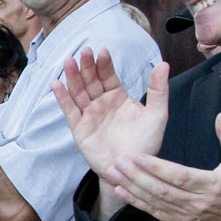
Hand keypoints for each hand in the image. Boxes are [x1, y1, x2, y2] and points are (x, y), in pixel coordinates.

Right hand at [54, 52, 169, 187]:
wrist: (133, 168)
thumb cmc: (146, 143)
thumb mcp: (157, 114)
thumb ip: (158, 90)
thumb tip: (163, 64)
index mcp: (118, 97)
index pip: (108, 76)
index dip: (104, 64)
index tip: (102, 51)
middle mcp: (101, 103)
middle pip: (90, 80)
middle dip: (87, 66)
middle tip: (84, 52)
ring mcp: (89, 115)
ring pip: (78, 92)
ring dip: (72, 77)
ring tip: (68, 62)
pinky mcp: (79, 129)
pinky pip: (69, 111)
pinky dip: (63, 98)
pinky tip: (57, 85)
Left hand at [106, 113, 220, 220]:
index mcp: (210, 186)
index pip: (179, 176)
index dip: (157, 167)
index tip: (138, 156)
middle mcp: (195, 203)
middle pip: (161, 189)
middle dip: (137, 175)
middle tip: (119, 161)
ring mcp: (184, 216)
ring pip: (153, 201)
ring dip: (131, 187)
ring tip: (113, 172)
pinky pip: (153, 211)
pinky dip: (135, 201)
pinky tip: (120, 189)